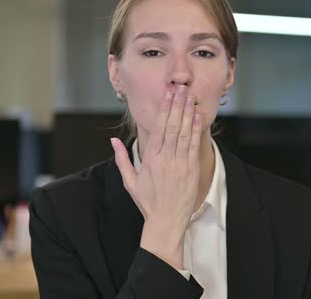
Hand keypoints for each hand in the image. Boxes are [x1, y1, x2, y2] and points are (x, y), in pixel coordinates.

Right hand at [110, 85, 201, 268]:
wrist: (166, 222)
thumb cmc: (148, 202)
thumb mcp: (130, 181)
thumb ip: (122, 159)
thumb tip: (113, 141)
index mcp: (150, 160)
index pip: (158, 129)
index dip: (164, 110)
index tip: (167, 95)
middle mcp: (165, 159)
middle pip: (172, 126)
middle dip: (177, 106)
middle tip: (180, 89)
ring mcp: (180, 164)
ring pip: (184, 133)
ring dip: (187, 113)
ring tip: (190, 97)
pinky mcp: (191, 170)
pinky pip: (193, 146)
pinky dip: (196, 130)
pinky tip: (196, 117)